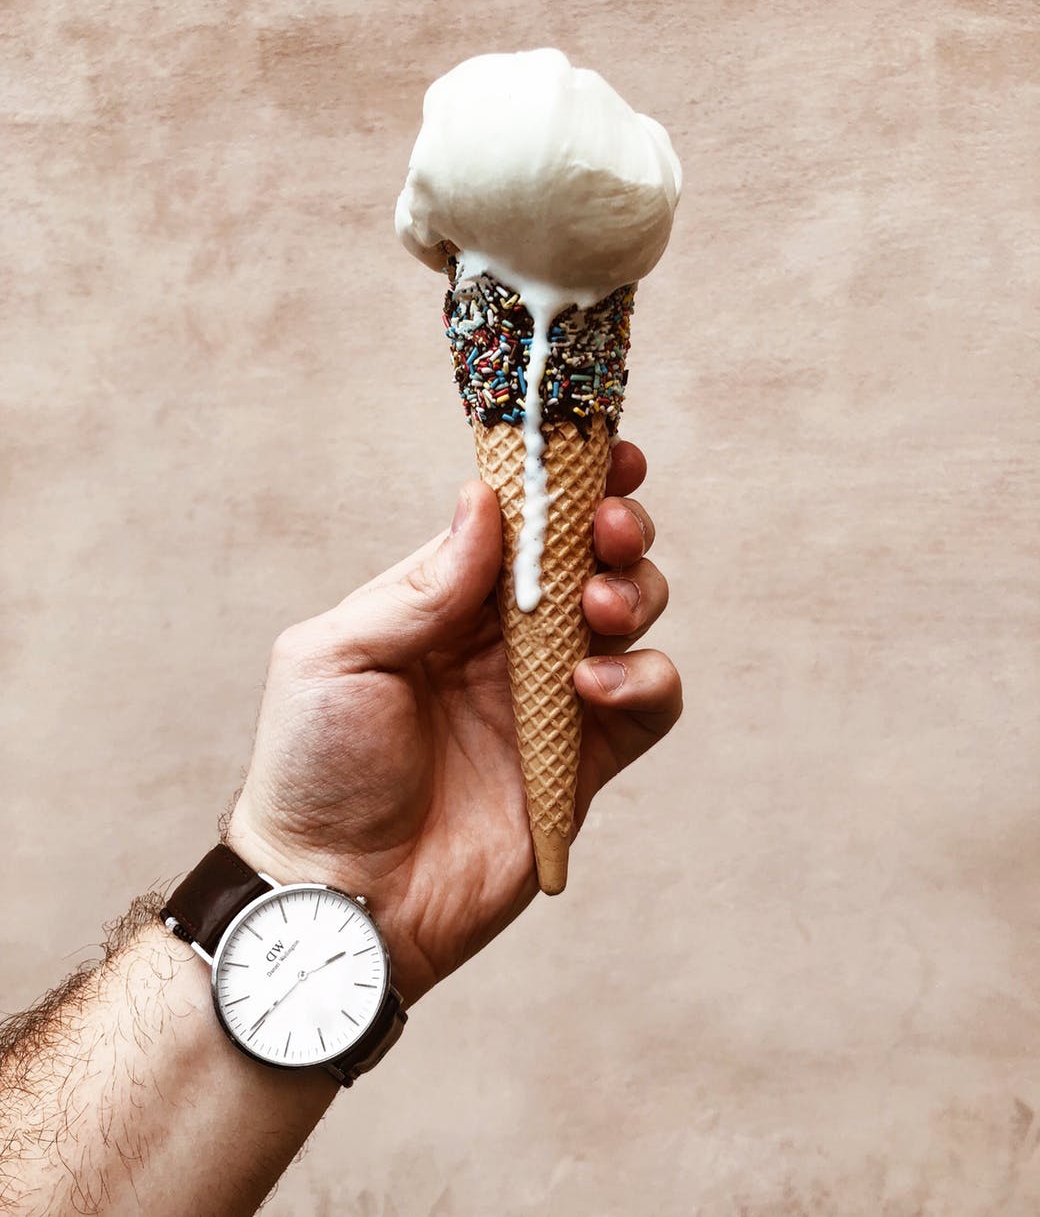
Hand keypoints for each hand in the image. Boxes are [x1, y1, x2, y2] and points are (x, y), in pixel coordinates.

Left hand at [227, 441, 680, 1004]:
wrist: (337, 894)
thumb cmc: (315, 769)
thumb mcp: (338, 655)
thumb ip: (421, 583)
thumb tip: (484, 500)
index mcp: (445, 602)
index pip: (518, 522)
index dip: (562, 481)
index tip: (601, 449)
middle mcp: (505, 640)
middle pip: (590, 556)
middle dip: (613, 527)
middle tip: (606, 527)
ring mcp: (549, 698)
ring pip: (630, 615)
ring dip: (634, 592)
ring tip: (596, 611)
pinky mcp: (584, 761)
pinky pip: (649, 701)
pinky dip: (643, 680)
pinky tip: (592, 689)